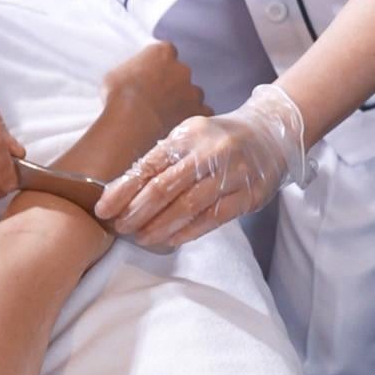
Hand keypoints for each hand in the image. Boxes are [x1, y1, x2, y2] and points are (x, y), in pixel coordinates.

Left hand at [94, 83, 308, 246]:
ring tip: (141, 238)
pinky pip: (214, 218)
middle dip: (137, 211)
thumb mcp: (189, 138)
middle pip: (165, 187)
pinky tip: (171, 240)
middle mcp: (211, 152)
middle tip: (120, 228)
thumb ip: (161, 160)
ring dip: (160, 226)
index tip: (104, 209)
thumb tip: (122, 191)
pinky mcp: (250, 194)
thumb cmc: (218, 140)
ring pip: (189, 206)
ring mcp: (233, 173)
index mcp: (188, 134)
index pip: (149, 165)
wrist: (270, 135)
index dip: (123, 190)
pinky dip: (189, 231)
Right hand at [100, 41, 208, 154]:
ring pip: (193, 93)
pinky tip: (180, 123)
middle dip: (172, 83)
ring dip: (183, 100)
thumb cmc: (118, 97)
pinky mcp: (197, 112)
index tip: (152, 73)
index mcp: (161, 53)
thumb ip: (130, 72)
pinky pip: (201, 112)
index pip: (166, 51)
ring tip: (168, 114)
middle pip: (181, 72)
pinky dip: (193, 116)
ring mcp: (192, 91)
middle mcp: (181, 68)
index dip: (159, 63)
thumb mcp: (114, 75)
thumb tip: (130, 78)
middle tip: (157, 96)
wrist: (131, 122)